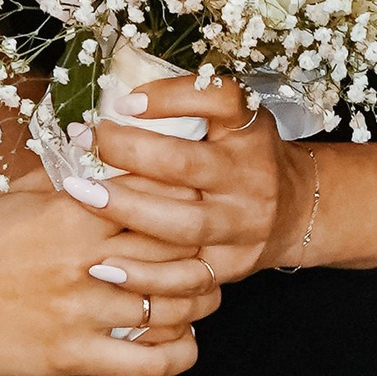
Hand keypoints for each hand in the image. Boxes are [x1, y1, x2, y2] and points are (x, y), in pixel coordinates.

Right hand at [0, 182, 215, 375]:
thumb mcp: (24, 193)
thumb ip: (72, 177)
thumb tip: (105, 146)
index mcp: (75, 210)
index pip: (158, 198)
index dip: (189, 203)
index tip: (200, 208)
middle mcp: (83, 257)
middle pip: (178, 252)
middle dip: (204, 257)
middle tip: (212, 259)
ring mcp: (77, 308)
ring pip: (170, 307)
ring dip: (197, 306)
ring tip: (203, 301)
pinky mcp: (67, 354)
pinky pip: (142, 360)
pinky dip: (173, 355)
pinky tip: (180, 346)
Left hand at [83, 73, 307, 283]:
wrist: (295, 210)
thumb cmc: (244, 157)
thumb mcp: (234, 121)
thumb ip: (189, 111)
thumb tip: (113, 100)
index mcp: (250, 131)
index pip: (221, 100)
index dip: (171, 97)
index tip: (124, 101)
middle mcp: (250, 177)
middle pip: (187, 164)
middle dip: (127, 152)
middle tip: (84, 141)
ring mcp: (242, 226)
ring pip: (183, 224)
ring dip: (126, 209)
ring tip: (81, 194)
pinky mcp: (231, 266)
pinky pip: (185, 277)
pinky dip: (143, 275)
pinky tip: (104, 265)